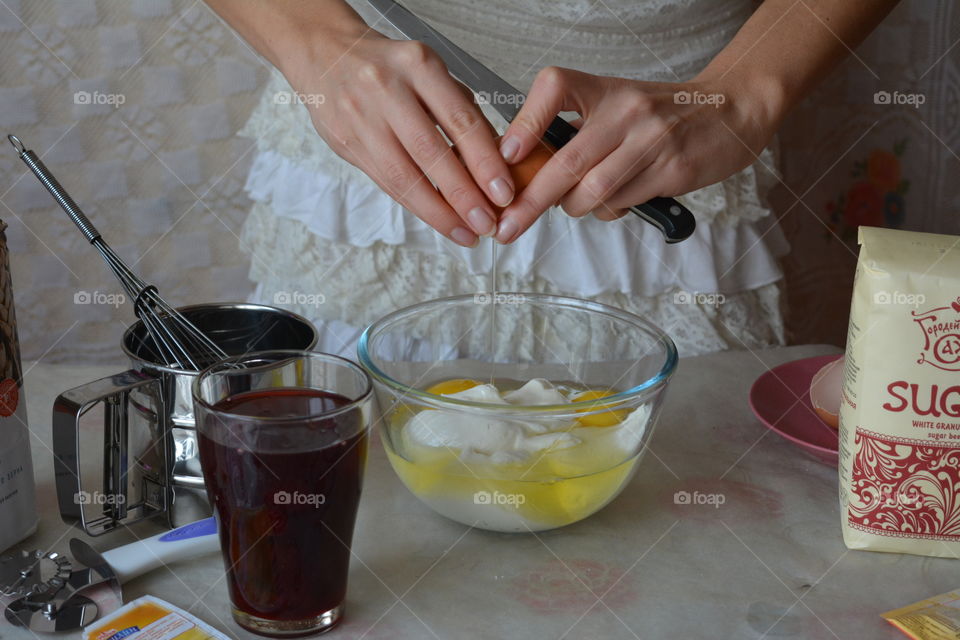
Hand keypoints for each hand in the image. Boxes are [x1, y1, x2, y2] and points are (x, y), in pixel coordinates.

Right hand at [286, 31, 514, 246]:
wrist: (326, 56)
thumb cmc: (389, 68)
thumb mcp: (429, 71)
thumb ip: (460, 110)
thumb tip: (497, 160)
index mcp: (418, 66)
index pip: (460, 121)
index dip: (485, 162)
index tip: (504, 193)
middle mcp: (386, 89)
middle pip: (430, 153)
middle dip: (463, 196)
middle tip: (487, 223)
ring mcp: (361, 117)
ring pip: (404, 176)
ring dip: (438, 212)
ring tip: (465, 232)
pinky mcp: (345, 142)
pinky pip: (385, 181)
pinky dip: (415, 205)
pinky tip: (437, 218)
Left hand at [494, 67, 778, 242]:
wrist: (729, 109)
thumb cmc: (659, 114)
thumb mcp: (615, 105)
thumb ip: (575, 131)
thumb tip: (522, 167)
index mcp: (603, 89)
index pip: (554, 88)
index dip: (525, 123)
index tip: (506, 156)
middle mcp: (625, 111)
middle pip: (565, 162)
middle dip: (531, 202)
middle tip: (508, 227)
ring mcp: (651, 141)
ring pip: (593, 191)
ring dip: (574, 208)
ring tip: (575, 204)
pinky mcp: (673, 170)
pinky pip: (623, 203)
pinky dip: (607, 211)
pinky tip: (613, 201)